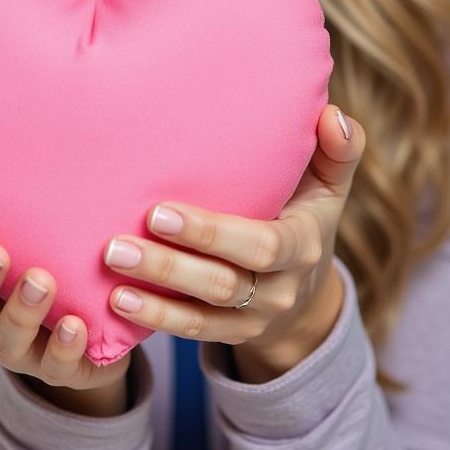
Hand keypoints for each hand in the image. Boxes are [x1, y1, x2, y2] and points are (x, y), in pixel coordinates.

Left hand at [102, 104, 364, 375]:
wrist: (306, 288)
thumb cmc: (305, 213)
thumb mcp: (328, 185)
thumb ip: (337, 150)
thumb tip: (333, 115)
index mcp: (301, 244)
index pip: (261, 246)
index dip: (211, 234)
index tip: (160, 212)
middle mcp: (280, 287)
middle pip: (223, 283)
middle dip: (170, 265)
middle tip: (118, 243)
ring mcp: (254, 316)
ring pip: (202, 312)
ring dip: (154, 292)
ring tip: (111, 265)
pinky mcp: (231, 334)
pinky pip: (192, 332)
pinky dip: (155, 318)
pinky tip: (117, 300)